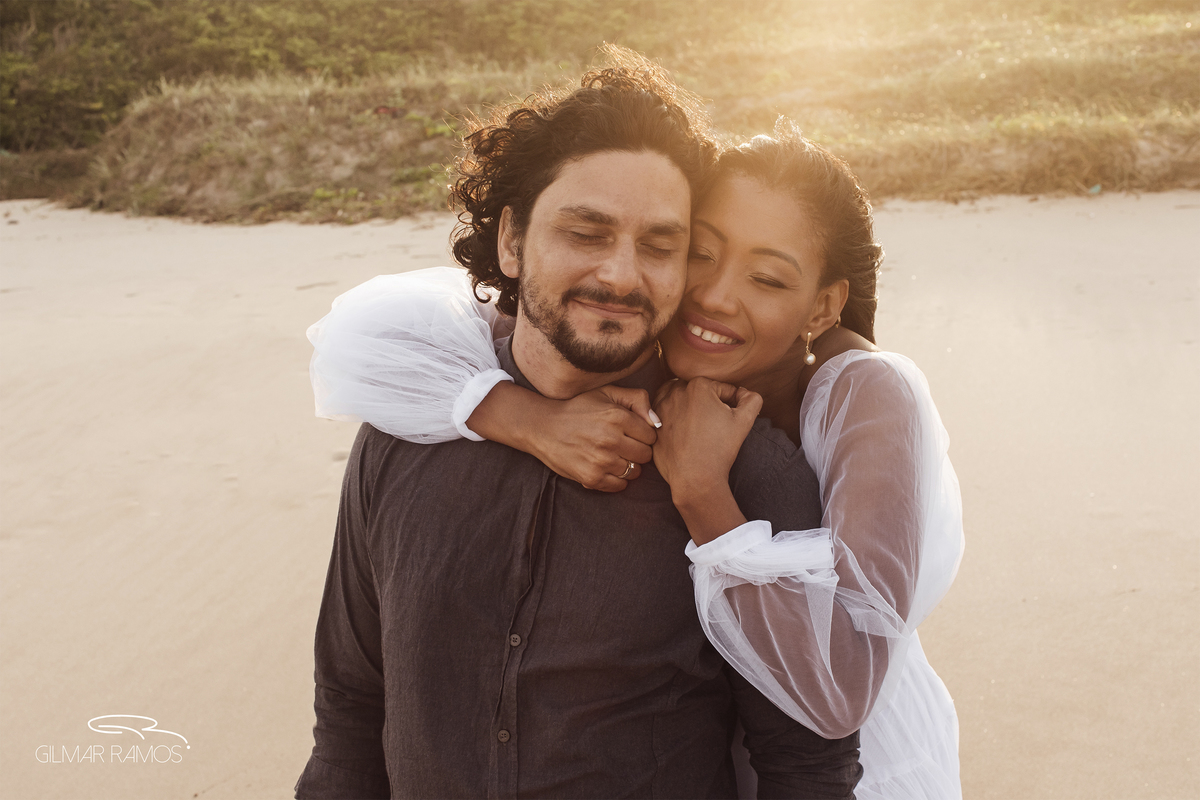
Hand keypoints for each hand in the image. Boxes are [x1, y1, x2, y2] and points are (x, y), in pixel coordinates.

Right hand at [522, 385, 658, 491]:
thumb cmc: (578, 408)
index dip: (643, 434)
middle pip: (646, 455)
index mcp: (617, 416)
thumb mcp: (606, 393)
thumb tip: (656, 422)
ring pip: (635, 471)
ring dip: (628, 465)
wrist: (543, 427)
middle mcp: (611, 439)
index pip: (651, 435)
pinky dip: (616, 479)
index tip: (631, 432)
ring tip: (613, 456)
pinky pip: (619, 486)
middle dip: (638, 450)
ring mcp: (601, 460)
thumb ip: (637, 399)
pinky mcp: (591, 478)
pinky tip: (605, 467)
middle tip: (623, 445)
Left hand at [652, 377, 762, 507]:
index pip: (721, 389)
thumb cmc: (720, 449)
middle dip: (708, 403)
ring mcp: (661, 407)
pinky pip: (665, 414)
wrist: (695, 477)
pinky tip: (685, 432)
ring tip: (699, 426)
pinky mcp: (653, 422)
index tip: (728, 421)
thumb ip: (752, 398)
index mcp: (698, 385)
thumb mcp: (745, 421)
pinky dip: (674, 418)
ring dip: (689, 406)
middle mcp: (676, 392)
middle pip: (699, 391)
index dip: (730, 405)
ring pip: (680, 399)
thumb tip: (742, 392)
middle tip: (714, 424)